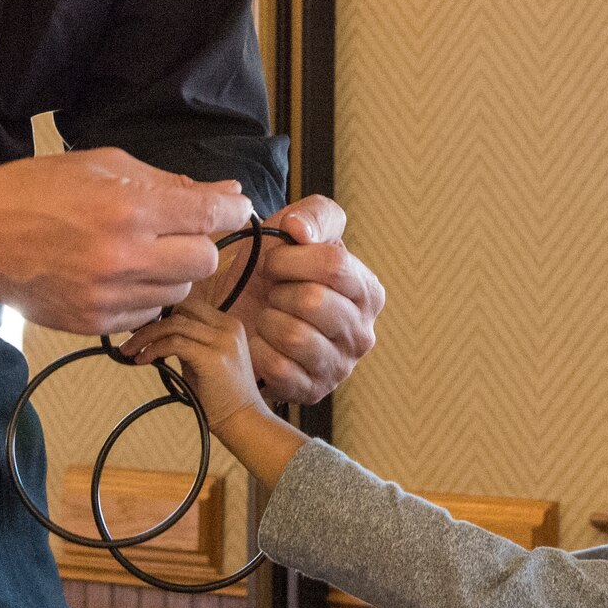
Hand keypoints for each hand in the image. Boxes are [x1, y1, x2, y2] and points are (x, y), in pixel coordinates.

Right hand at [0, 148, 250, 333]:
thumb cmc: (38, 189)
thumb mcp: (105, 166)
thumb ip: (168, 183)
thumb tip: (223, 193)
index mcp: (128, 209)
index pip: (209, 216)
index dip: (231, 210)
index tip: (235, 208)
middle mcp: (122, 257)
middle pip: (204, 262)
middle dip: (199, 243)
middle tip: (176, 231)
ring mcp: (107, 296)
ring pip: (178, 291)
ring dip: (170, 271)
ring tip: (138, 251)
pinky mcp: (93, 323)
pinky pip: (146, 313)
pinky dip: (143, 294)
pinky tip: (116, 274)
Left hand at [127, 301, 268, 427]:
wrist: (245, 421)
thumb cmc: (221, 396)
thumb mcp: (205, 360)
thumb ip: (187, 343)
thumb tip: (155, 333)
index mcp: (229, 324)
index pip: (189, 305)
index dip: (162, 314)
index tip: (140, 328)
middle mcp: (228, 327)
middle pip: (180, 309)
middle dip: (151, 321)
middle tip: (130, 338)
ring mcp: (223, 341)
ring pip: (174, 324)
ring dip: (145, 336)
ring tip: (128, 351)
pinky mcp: (214, 358)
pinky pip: (175, 343)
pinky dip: (153, 349)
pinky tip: (142, 360)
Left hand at [205, 195, 383, 406]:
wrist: (239, 312)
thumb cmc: (273, 271)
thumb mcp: (293, 228)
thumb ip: (313, 215)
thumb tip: (301, 231)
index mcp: (368, 290)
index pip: (334, 265)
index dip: (292, 258)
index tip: (272, 260)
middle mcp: (362, 332)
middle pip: (314, 301)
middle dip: (278, 290)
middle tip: (270, 291)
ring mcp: (339, 366)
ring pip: (295, 336)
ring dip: (267, 319)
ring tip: (267, 315)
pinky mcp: (312, 392)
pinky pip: (279, 368)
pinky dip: (258, 349)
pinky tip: (259, 342)